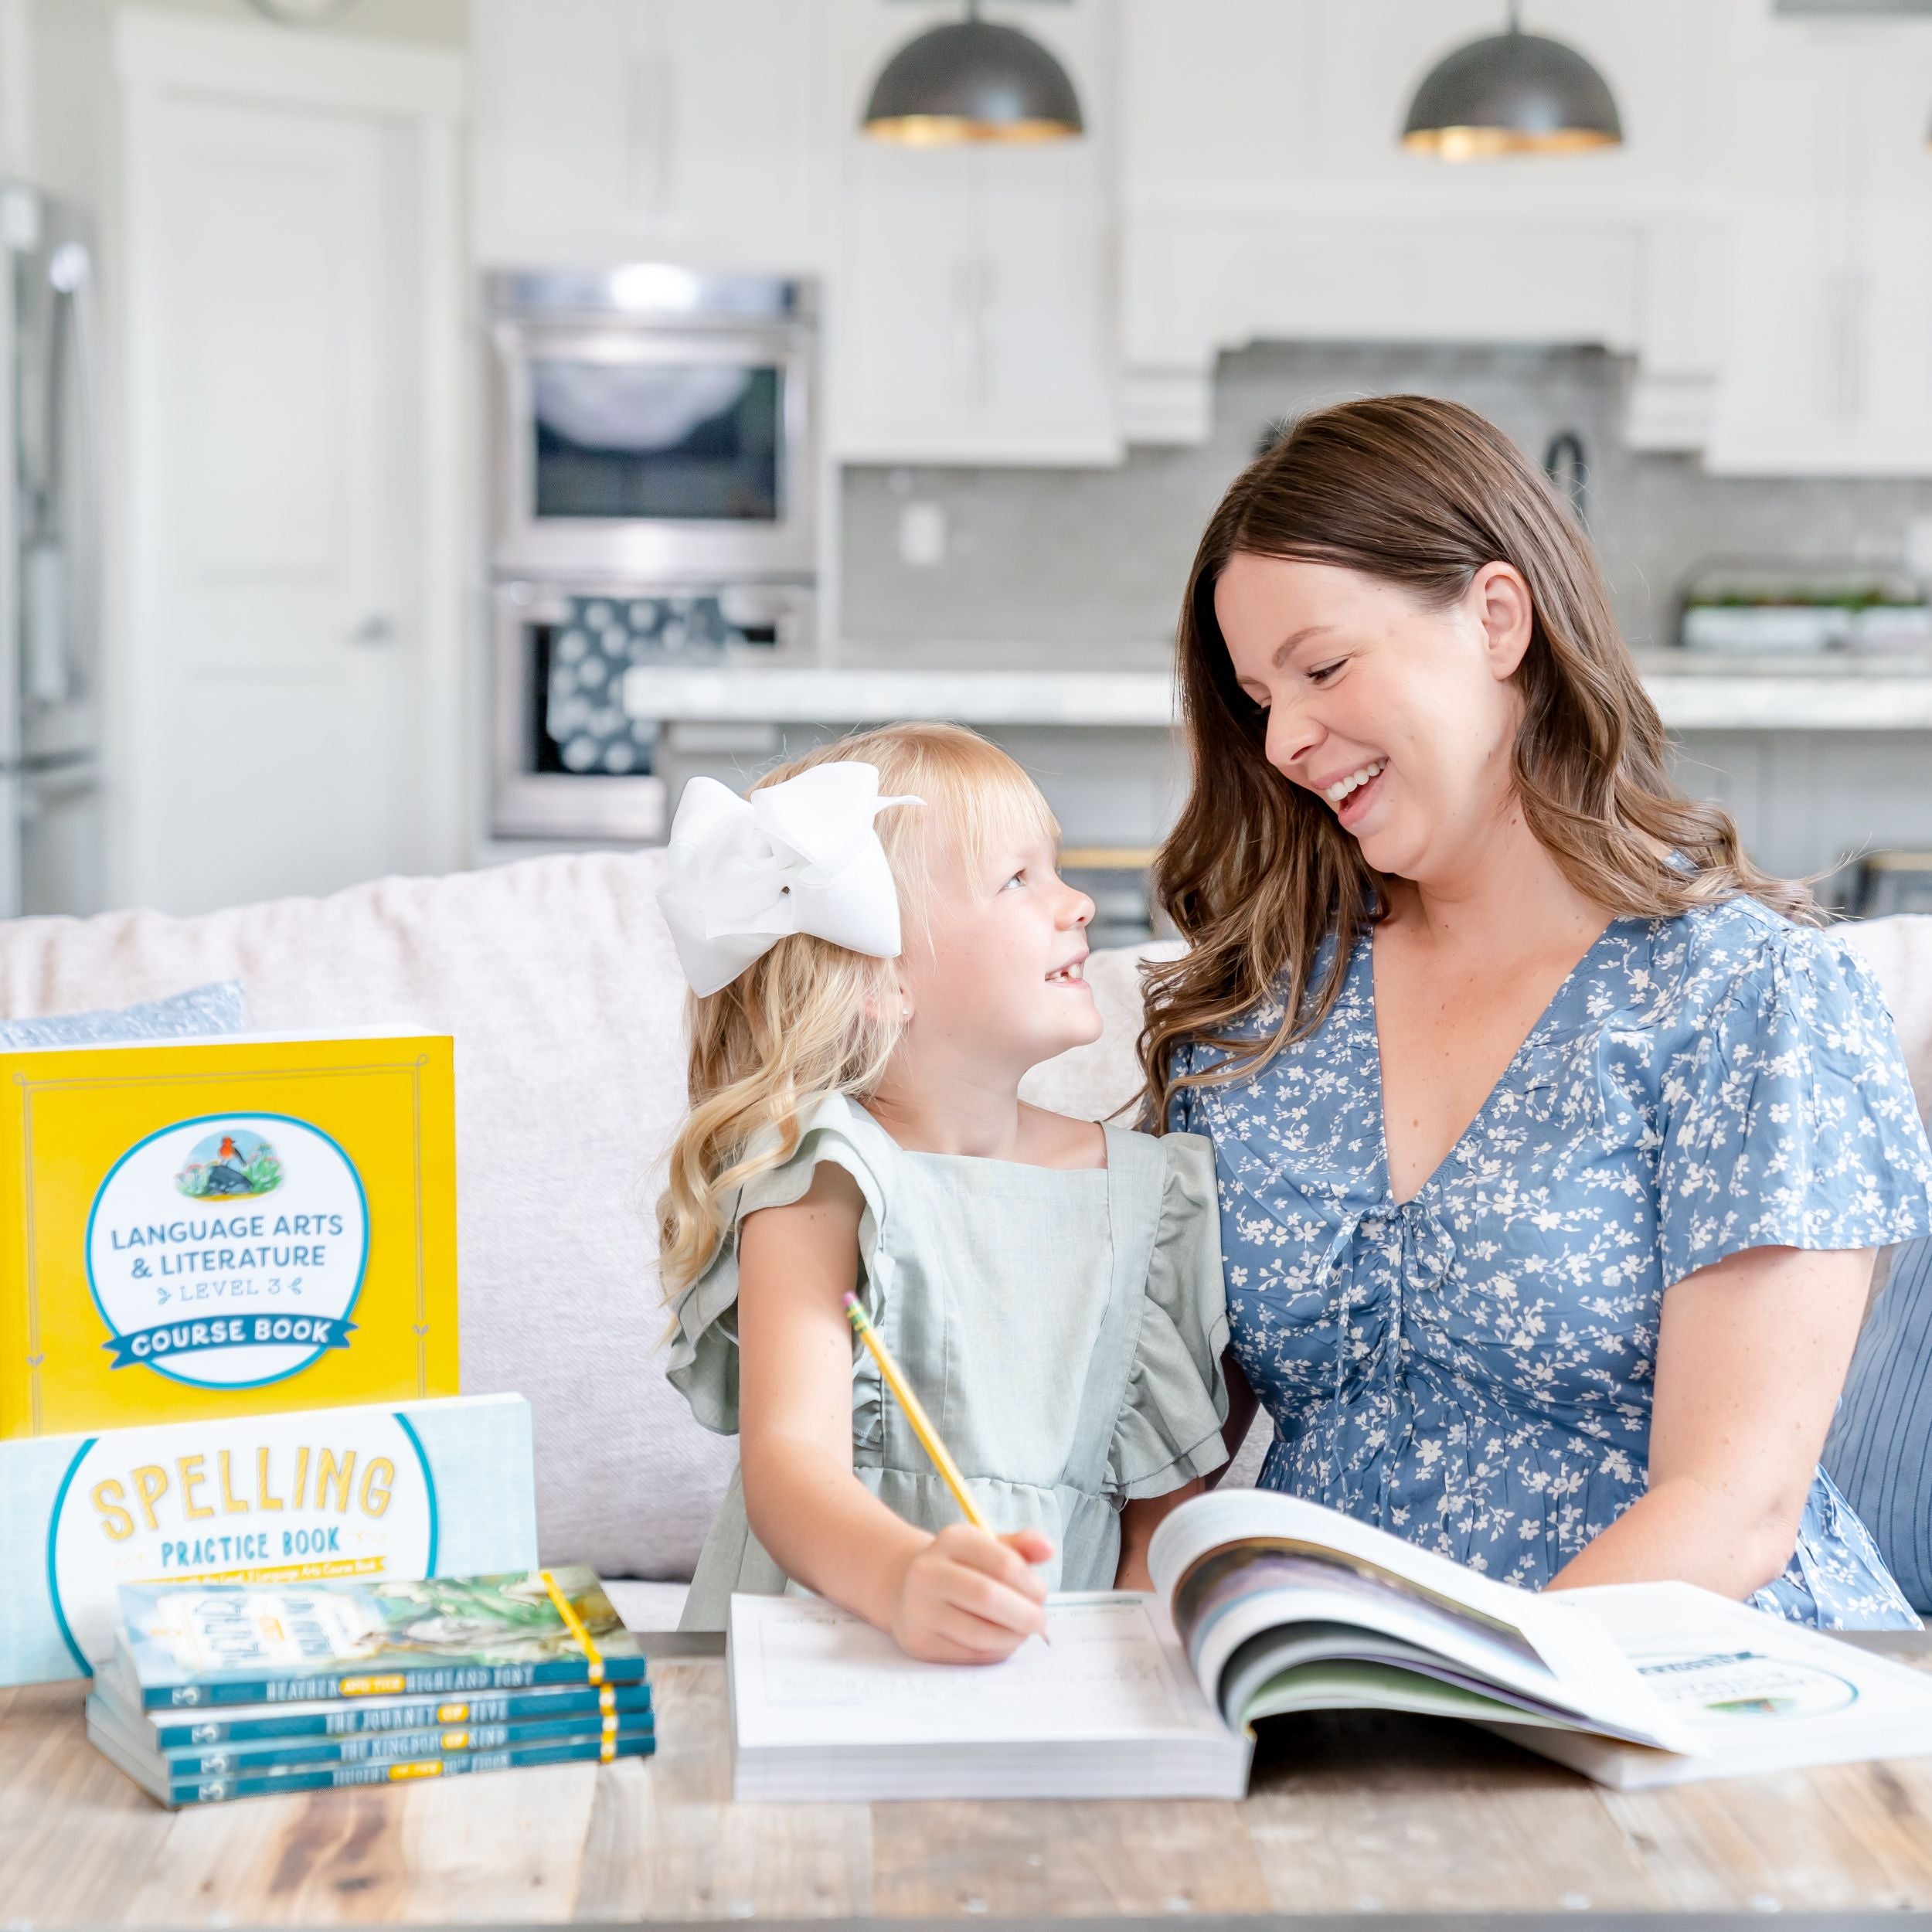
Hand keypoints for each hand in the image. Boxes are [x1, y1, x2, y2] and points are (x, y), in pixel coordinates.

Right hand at [887, 1524, 1052, 1663]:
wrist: (907, 1587)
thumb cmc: (961, 1567)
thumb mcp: (988, 1547)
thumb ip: (1021, 1546)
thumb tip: (1047, 1549)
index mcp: (953, 1540)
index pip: (1003, 1563)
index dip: (1031, 1584)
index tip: (1042, 1594)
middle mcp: (929, 1571)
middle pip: (988, 1598)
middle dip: (1024, 1615)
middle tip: (1039, 1621)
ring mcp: (919, 1609)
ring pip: (980, 1634)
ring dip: (1012, 1637)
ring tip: (1021, 1631)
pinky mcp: (919, 1642)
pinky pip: (969, 1655)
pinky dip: (995, 1651)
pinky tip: (1001, 1641)